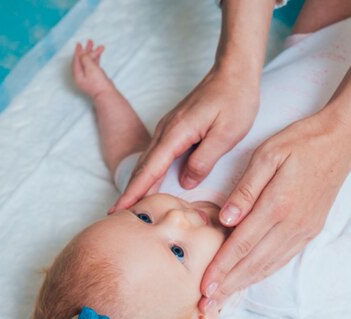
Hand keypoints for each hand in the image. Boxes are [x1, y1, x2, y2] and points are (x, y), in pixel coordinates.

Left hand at [72, 40, 110, 98]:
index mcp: (77, 75)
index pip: (76, 60)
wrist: (107, 95)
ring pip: (89, 62)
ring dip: (94, 54)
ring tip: (99, 47)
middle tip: (90, 42)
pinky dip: (96, 59)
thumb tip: (84, 55)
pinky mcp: (95, 78)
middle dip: (87, 50)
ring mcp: (88, 77)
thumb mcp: (90, 67)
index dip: (78, 51)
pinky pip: (94, 66)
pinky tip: (99, 54)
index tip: (80, 44)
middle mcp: (81, 76)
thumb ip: (85, 58)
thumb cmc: (98, 83)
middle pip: (82, 60)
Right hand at [109, 66, 259, 210]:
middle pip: (143, 167)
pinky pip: (157, 155)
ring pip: (148, 161)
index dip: (135, 192)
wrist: (234, 72)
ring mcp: (169, 128)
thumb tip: (186, 182)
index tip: (120, 210)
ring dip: (138, 183)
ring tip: (129, 205)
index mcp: (176, 133)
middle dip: (129, 192)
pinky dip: (149, 172)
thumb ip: (204, 159)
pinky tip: (150, 184)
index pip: (150, 169)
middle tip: (116, 215)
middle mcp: (167, 130)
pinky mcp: (175, 129)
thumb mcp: (226, 134)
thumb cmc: (235, 100)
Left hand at [199, 109, 350, 311]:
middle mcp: (293, 225)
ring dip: (244, 284)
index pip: (242, 244)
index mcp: (278, 204)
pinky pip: (282, 258)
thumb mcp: (267, 155)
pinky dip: (263, 273)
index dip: (221, 267)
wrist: (341, 142)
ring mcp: (305, 231)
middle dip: (228, 285)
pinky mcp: (311, 231)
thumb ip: (246, 189)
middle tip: (207, 304)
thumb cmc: (300, 142)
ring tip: (223, 297)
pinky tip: (249, 279)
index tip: (204, 285)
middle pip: (254, 263)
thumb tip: (226, 220)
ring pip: (269, 265)